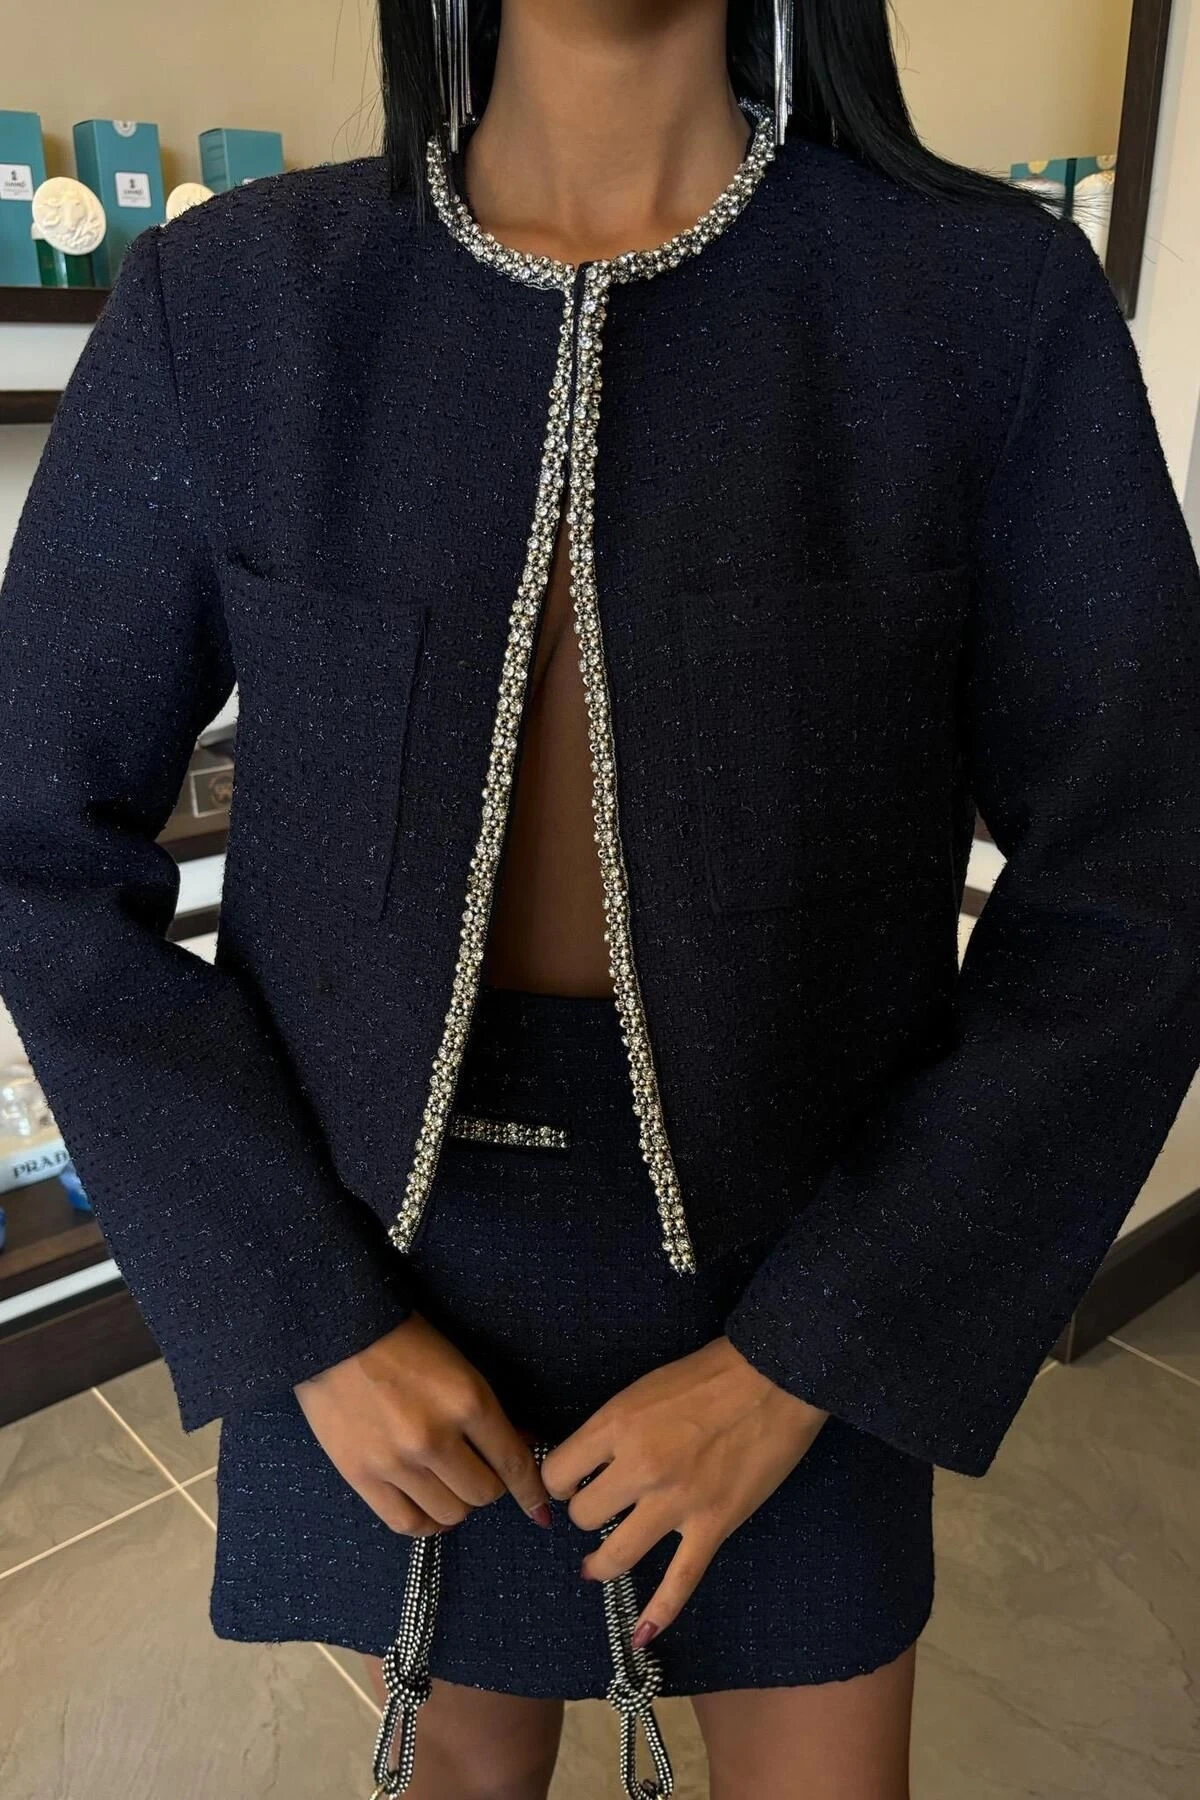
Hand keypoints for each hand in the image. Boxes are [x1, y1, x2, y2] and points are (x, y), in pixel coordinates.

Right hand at [294, 1312, 551, 1536]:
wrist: (335, 1331)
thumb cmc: (403, 1340)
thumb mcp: (459, 1365)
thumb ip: (486, 1410)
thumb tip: (517, 1447)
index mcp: (468, 1401)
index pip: (514, 1463)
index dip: (531, 1491)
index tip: (540, 1508)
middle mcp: (435, 1437)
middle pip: (484, 1494)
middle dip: (489, 1484)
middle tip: (477, 1468)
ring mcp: (396, 1462)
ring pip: (450, 1514)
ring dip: (457, 1502)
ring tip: (447, 1483)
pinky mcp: (361, 1476)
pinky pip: (407, 1523)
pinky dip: (425, 1522)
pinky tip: (427, 1505)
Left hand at [541, 1336, 826, 1647]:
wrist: (775, 1378)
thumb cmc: (710, 1373)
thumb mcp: (643, 1389)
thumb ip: (614, 1428)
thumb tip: (590, 1462)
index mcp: (617, 1425)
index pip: (558, 1474)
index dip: (562, 1481)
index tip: (574, 1482)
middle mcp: (640, 1467)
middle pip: (583, 1516)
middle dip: (587, 1514)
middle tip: (602, 1506)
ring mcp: (676, 1502)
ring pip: (615, 1555)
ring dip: (601, 1563)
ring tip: (596, 1566)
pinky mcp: (713, 1525)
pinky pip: (679, 1581)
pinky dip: (659, 1612)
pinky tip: (642, 1634)